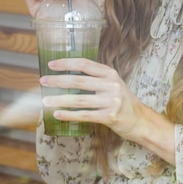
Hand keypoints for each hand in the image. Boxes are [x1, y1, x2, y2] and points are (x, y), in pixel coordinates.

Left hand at [40, 58, 175, 163]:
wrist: (139, 120)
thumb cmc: (122, 101)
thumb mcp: (113, 84)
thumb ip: (96, 79)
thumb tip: (67, 76)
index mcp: (110, 73)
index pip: (85, 64)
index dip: (66, 63)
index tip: (51, 64)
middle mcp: (111, 85)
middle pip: (79, 81)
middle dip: (58, 81)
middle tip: (43, 81)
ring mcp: (111, 101)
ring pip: (79, 100)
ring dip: (60, 100)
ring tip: (45, 101)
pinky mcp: (109, 116)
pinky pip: (85, 115)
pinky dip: (69, 115)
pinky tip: (58, 115)